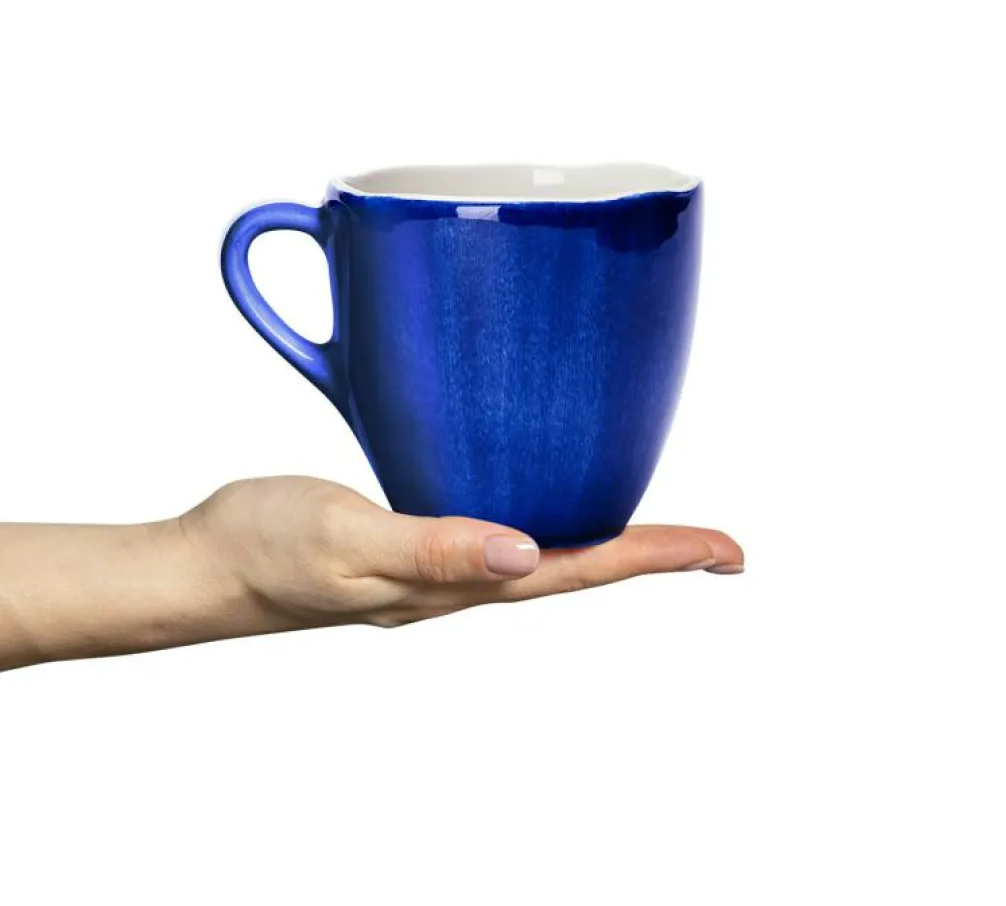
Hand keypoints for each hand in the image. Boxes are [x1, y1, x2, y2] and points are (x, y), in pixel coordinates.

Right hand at [182, 476, 743, 628]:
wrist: (207, 563)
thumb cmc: (266, 554)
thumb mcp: (346, 542)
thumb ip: (430, 548)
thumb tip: (522, 554)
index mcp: (457, 581)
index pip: (581, 568)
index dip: (658, 556)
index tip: (726, 552)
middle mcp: (462, 573)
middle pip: (580, 563)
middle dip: (652, 553)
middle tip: (718, 546)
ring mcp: (439, 556)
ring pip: (545, 546)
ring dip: (607, 537)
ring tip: (658, 529)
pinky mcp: (415, 528)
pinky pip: (499, 520)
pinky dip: (545, 509)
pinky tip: (547, 494)